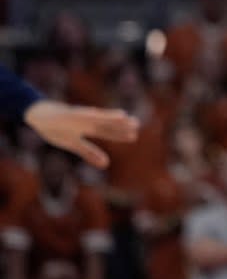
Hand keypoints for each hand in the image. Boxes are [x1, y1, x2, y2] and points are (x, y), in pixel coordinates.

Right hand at [24, 101, 138, 167]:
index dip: (119, 134)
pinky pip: (82, 115)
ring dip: (108, 117)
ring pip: (96, 117)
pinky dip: (93, 115)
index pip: (107, 131)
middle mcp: (86, 121)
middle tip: (136, 125)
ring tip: (123, 116)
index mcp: (88, 128)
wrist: (38, 116)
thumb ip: (89, 152)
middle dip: (119, 125)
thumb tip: (106, 164)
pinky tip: (100, 113)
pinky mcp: (68, 114)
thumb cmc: (56, 128)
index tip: (134, 136)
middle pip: (105, 123)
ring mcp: (78, 116)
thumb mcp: (74, 144)